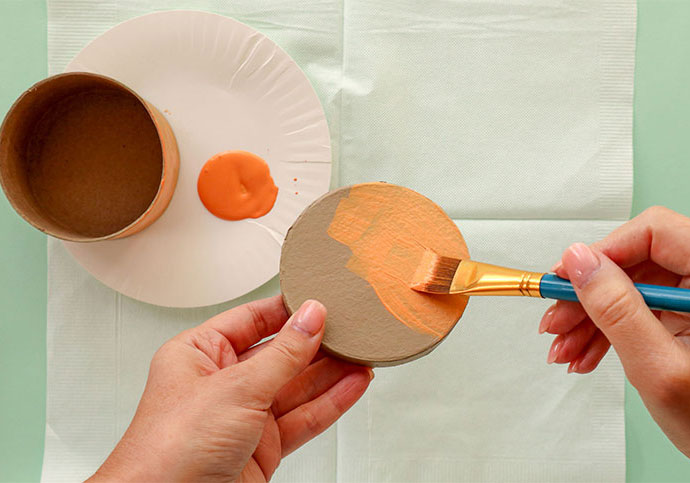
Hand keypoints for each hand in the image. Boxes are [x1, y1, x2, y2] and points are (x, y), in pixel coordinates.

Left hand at [89, 296, 372, 481]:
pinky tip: (353, 385)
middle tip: (351, 328)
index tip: (322, 299)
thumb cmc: (169, 451)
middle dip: (317, 342)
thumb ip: (281, 354)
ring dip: (332, 372)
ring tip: (362, 354)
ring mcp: (244, 416)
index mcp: (200, 354)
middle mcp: (221, 382)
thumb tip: (311, 318)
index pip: (252, 319)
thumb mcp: (235, 388)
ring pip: (297, 387)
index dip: (288, 309)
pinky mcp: (262, 447)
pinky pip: (304, 418)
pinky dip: (331, 402)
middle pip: (280, 353)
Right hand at [539, 206, 689, 456]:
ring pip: (628, 287)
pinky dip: (606, 330)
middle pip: (634, 262)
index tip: (566, 277)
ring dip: (589, 318)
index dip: (603, 251)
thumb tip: (580, 262)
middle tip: (557, 320)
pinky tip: (585, 352)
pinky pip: (635, 310)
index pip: (654, 233)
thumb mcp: (659, 369)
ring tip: (565, 347)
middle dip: (587, 296)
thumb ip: (618, 310)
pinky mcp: (683, 319)